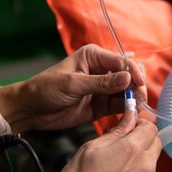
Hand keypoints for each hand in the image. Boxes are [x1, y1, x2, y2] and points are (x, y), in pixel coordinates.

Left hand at [0, 44, 146, 132]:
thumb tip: (128, 78)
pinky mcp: (102, 105)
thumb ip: (101, 83)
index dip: (133, 72)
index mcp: (94, 56)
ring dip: (135, 99)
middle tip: (140, 99)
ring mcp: (103, 88)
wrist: (31, 110)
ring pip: (128, 91)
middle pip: (129, 74)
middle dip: (137, 85)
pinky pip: (120, 105)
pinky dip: (128, 109)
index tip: (140, 85)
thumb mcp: (73, 84)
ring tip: (138, 109)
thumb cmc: (47, 89)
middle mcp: (102, 70)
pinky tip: (132, 114)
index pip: (122, 61)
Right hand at [50, 110, 161, 171]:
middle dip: (143, 141)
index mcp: (132, 149)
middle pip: (155, 144)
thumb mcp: (91, 148)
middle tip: (124, 144)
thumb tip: (129, 116)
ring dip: (140, 161)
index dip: (140, 124)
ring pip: (151, 165)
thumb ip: (116, 131)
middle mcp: (145, 168)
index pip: (151, 127)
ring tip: (117, 168)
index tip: (131, 126)